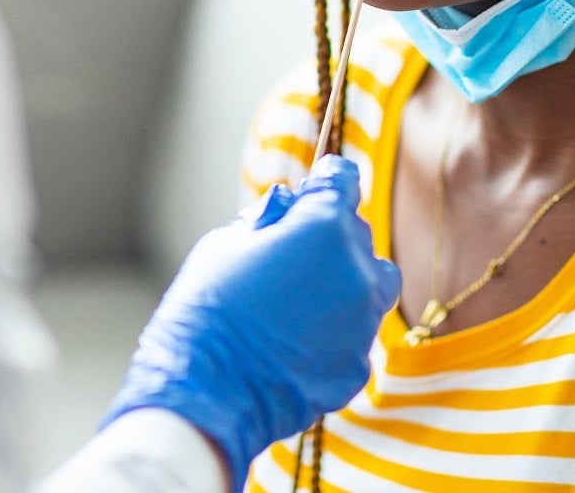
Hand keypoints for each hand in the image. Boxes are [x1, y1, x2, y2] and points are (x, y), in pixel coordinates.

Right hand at [103, 156, 400, 489]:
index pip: (343, 180)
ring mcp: (362, 323)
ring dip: (345, 280)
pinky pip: (355, 333)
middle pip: (358, 234)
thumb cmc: (205, 311)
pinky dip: (334, 330)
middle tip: (289, 251)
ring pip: (372, 284)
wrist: (202, 396)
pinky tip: (295, 341)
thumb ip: (268, 218)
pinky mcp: (356, 367)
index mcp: (324, 227)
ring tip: (299, 298)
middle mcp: (357, 272)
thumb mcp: (226, 243)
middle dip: (330, 234)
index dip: (326, 178)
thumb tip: (287, 204)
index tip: (316, 184)